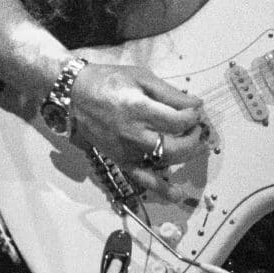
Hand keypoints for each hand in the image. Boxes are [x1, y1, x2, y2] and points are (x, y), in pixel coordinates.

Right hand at [65, 61, 205, 200]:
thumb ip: (170, 93)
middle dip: (194, 137)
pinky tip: (178, 195)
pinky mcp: (121, 160)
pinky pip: (143, 179)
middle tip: (199, 126)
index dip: (193, 116)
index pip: (178, 121)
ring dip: (187, 154)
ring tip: (197, 145)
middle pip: (176, 145)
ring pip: (165, 161)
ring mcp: (126, 150)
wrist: (74, 94)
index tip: (195, 108)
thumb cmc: (108, 81)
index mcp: (138, 109)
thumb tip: (196, 104)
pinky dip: (162, 189)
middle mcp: (133, 134)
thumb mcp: (141, 77)